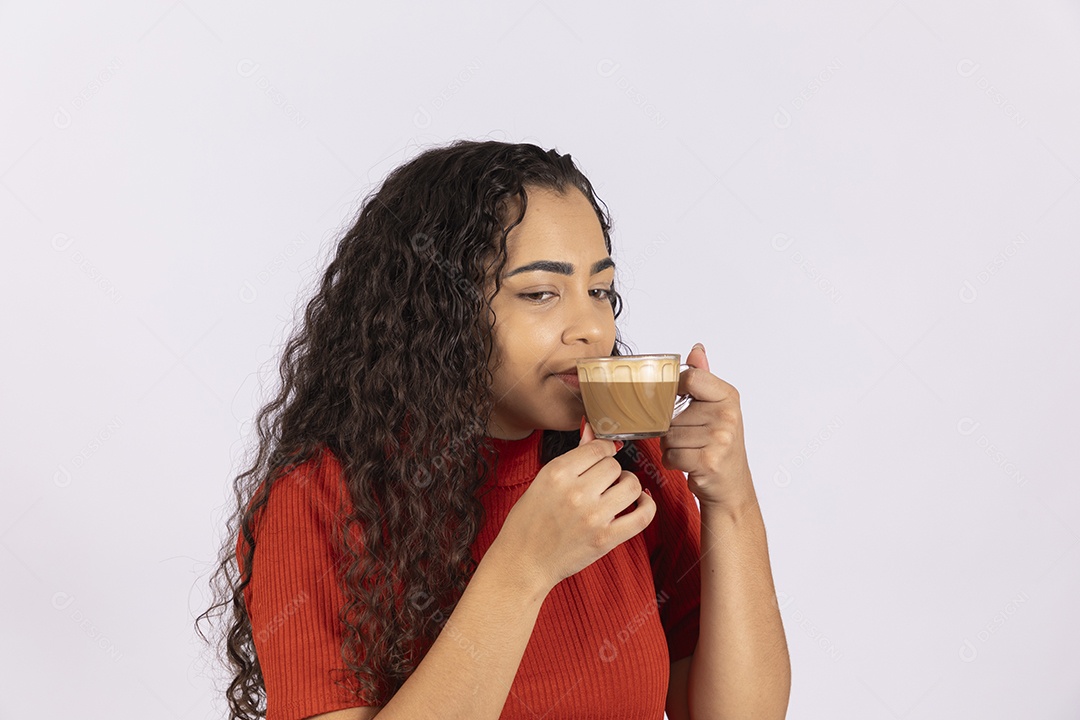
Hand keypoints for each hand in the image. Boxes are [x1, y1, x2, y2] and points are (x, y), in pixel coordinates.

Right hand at [493, 420, 655, 591]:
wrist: (523, 562)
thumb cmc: (528, 521)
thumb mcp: (543, 481)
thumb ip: (573, 456)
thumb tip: (590, 428)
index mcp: (556, 473)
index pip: (598, 448)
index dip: (603, 451)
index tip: (601, 458)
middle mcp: (576, 492)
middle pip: (614, 465)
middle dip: (610, 471)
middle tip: (600, 483)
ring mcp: (593, 517)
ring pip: (631, 485)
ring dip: (627, 485)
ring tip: (617, 492)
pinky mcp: (606, 539)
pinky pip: (642, 515)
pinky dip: (647, 505)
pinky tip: (640, 502)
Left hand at [660, 343, 756, 513]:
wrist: (731, 486)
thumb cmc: (719, 446)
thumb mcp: (716, 408)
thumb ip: (703, 378)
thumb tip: (696, 349)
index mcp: (728, 397)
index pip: (690, 378)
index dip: (675, 389)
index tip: (679, 401)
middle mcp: (727, 415)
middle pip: (672, 412)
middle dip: (672, 428)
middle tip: (691, 438)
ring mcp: (720, 438)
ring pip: (668, 435)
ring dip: (671, 446)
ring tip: (691, 451)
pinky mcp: (708, 461)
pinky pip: (670, 454)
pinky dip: (672, 462)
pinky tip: (688, 464)